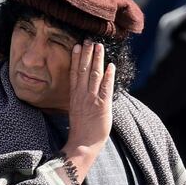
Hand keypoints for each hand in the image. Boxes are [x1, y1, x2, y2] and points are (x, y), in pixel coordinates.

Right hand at [62, 40, 115, 179]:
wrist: (83, 145)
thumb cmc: (81, 131)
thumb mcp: (76, 111)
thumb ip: (79, 99)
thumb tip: (82, 91)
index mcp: (74, 96)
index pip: (75, 73)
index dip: (77, 58)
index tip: (77, 46)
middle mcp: (82, 95)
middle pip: (84, 70)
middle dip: (87, 53)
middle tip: (89, 39)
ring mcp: (92, 99)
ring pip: (94, 75)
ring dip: (97, 59)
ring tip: (99, 46)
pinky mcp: (102, 106)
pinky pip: (106, 88)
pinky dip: (109, 76)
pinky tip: (111, 65)